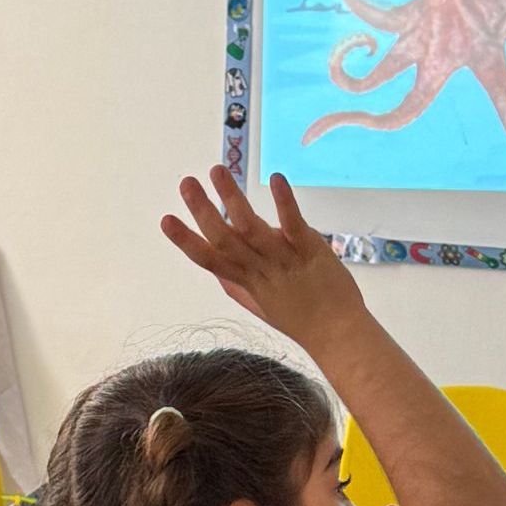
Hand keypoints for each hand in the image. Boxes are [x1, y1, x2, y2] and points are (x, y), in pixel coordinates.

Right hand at [160, 167, 368, 351]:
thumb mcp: (263, 307)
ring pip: (252, 229)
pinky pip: (294, 225)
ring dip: (233, 198)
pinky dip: (284, 202)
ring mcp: (285, 261)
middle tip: (185, 183)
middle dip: (203, 211)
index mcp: (248, 283)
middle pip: (225, 240)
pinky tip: (275, 178)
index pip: (210, 261)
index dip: (186, 241)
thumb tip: (217, 272)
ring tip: (217, 170)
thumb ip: (239, 287)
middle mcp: (261, 271)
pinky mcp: (311, 252)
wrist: (339, 335)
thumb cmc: (303, 320)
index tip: (166, 220)